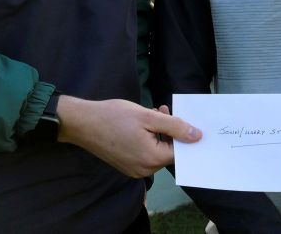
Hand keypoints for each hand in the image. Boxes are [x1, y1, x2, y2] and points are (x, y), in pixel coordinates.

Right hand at [56, 97, 200, 176]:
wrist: (83, 123)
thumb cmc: (115, 116)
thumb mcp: (148, 116)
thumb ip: (175, 126)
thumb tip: (197, 136)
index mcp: (151, 159)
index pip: (179, 151)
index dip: (183, 133)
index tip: (182, 117)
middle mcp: (144, 170)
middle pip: (168, 151)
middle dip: (170, 130)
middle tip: (162, 109)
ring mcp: (133, 170)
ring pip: (157, 151)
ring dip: (159, 133)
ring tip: (151, 113)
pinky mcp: (126, 165)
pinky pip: (145, 154)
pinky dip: (148, 139)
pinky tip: (142, 124)